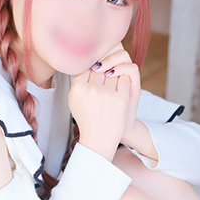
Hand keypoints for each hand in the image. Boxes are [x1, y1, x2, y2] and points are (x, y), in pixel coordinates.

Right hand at [68, 44, 139, 160]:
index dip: (92, 64)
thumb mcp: (74, 100)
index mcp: (77, 89)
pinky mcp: (121, 98)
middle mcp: (91, 90)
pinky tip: (119, 88)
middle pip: (100, 66)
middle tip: (105, 76)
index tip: (95, 67)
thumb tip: (87, 60)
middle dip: (104, 68)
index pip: (86, 65)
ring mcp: (107, 94)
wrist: (99, 138)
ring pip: (113, 70)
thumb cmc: (87, 117)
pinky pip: (124, 77)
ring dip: (114, 74)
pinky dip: (123, 80)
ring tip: (111, 83)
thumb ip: (78, 81)